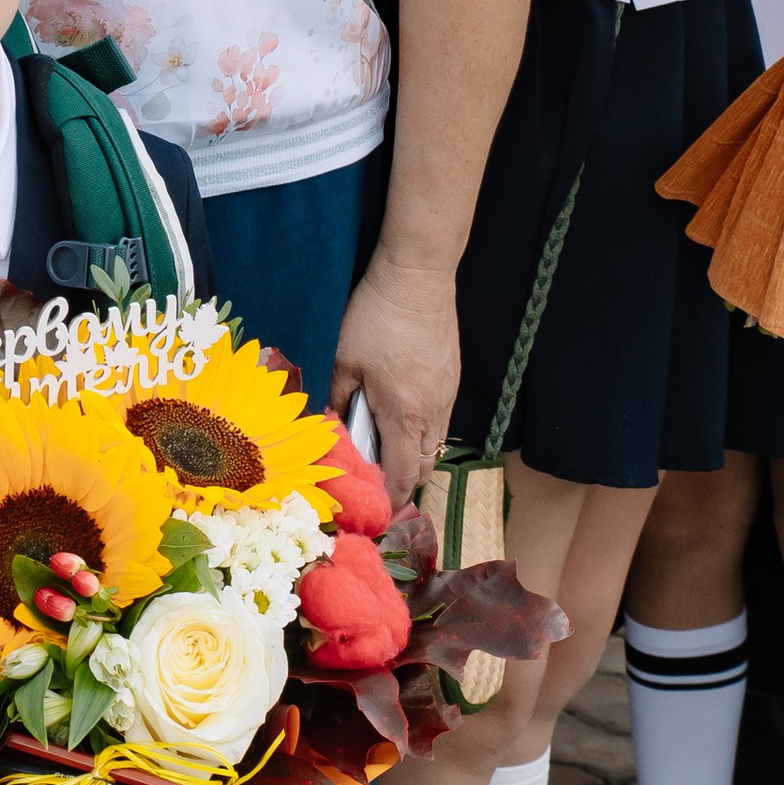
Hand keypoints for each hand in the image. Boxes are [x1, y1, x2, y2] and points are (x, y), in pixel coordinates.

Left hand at [331, 255, 458, 503]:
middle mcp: (433, 413)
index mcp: (404, 414)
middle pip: (423, 467)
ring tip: (383, 447)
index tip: (374, 507)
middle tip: (373, 478)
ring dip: (411, 455)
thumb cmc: (375, 317)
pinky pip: (440, 421)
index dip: (389, 497)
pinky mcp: (452, 380)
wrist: (418, 278)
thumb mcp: (344, 360)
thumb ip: (337, 400)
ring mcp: (448, 397)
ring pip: (434, 445)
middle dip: (401, 480)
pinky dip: (421, 431)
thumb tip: (330, 429)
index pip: (402, 475)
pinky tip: (399, 414)